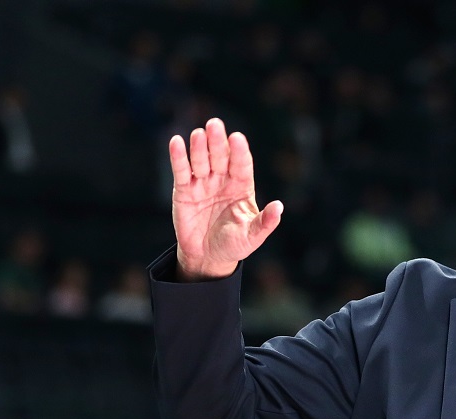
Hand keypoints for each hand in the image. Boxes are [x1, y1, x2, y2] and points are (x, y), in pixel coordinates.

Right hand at [169, 118, 282, 280]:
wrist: (208, 257)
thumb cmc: (234, 244)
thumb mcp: (252, 235)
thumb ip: (265, 222)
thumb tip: (279, 207)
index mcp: (242, 187)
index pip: (242, 165)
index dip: (239, 152)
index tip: (237, 138)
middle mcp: (223, 181)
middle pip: (221, 157)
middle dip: (218, 141)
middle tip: (215, 124)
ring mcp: (203, 183)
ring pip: (201, 160)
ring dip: (200, 147)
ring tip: (199, 133)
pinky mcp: (184, 190)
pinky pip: (182, 171)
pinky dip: (178, 157)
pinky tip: (176, 142)